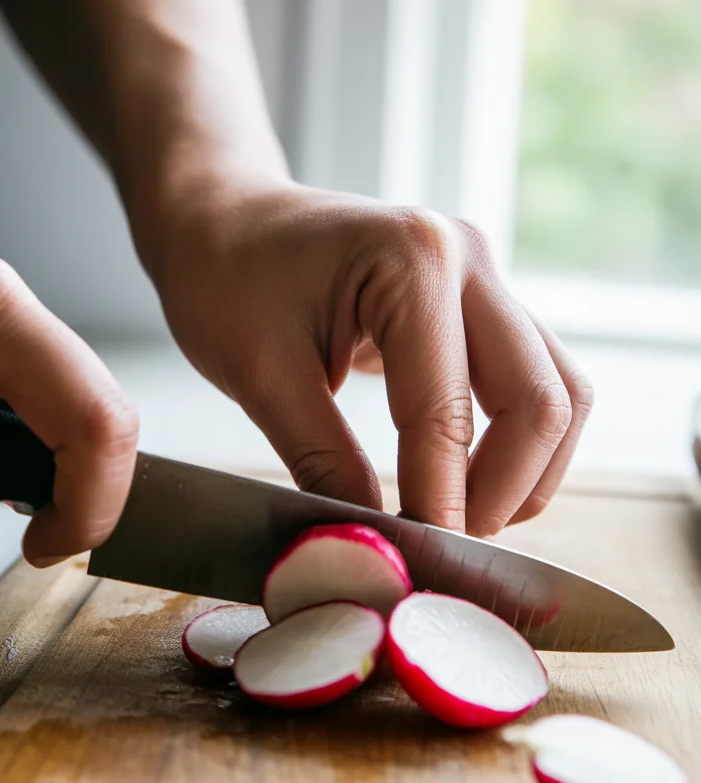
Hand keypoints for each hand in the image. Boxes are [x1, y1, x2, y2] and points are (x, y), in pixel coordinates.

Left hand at [157, 182, 592, 536]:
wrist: (224, 219)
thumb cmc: (225, 278)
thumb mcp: (260, 375)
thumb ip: (322, 463)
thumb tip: (373, 546)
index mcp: (413, 258)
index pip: (446, 410)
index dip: (438, 501)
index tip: (419, 563)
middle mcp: (469, 258)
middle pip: (541, 401)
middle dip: (501, 492)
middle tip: (444, 547)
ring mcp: (484, 276)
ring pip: (558, 392)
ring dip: (526, 470)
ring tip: (462, 521)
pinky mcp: (481, 301)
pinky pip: (535, 379)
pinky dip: (518, 441)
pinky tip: (470, 481)